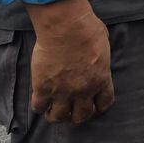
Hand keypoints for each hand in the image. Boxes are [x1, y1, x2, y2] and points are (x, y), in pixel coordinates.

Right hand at [25, 0, 113, 124]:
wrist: (65, 25)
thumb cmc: (86, 28)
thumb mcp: (104, 44)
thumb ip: (101, 58)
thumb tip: (97, 59)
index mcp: (101, 79)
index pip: (104, 104)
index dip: (98, 108)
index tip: (93, 106)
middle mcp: (83, 90)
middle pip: (82, 116)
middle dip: (77, 116)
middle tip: (71, 111)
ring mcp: (62, 91)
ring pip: (59, 117)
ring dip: (57, 116)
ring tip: (53, 111)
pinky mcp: (43, 87)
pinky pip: (39, 107)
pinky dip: (39, 107)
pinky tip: (41, 100)